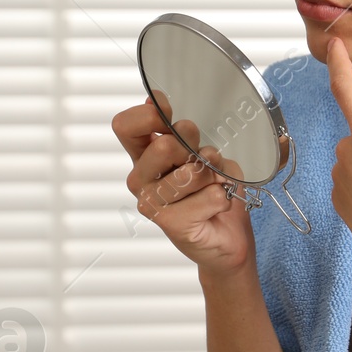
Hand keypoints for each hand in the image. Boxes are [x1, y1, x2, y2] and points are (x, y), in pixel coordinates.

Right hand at [112, 89, 253, 273]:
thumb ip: (186, 136)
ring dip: (214, 176)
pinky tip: (215, 207)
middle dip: (195, 148)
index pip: (125, 126)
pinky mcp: (170, 223)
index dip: (150, 115)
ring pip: (193, 172)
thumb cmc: (212, 189)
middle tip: (203, 162)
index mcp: (143, 155)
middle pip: (163, 145)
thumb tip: (175, 120)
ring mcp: (151, 202)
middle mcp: (140, 178)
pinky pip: (211, 196)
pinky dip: (224, 197)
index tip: (171, 118)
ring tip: (213, 186)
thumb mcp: (203, 151)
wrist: (227, 235)